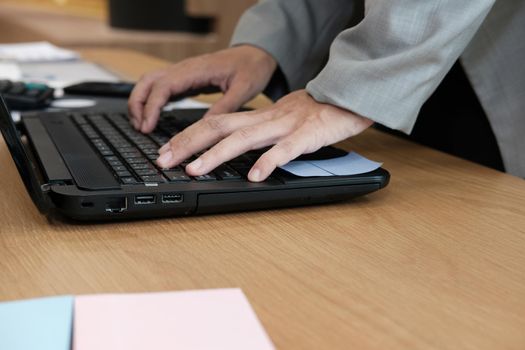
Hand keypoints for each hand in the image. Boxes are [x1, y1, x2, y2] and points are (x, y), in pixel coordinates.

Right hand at [128, 45, 276, 132]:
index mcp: (196, 70)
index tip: (147, 126)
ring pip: (150, 83)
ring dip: (141, 102)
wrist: (256, 54)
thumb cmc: (251, 68)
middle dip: (137, 104)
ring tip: (142, 126)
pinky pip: (161, 87)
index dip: (151, 107)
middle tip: (139, 128)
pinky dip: (152, 101)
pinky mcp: (186, 79)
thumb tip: (206, 128)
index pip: (163, 86)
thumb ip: (224, 107)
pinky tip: (153, 117)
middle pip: (147, 81)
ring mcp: (183, 73)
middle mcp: (185, 69)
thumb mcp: (243, 90)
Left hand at [156, 90, 373, 181]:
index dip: (187, 136)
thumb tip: (234, 147)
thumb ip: (258, 132)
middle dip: (187, 144)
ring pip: (244, 138)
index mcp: (258, 117)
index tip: (166, 150)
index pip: (214, 123)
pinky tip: (254, 177)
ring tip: (194, 170)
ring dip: (215, 155)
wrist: (348, 97)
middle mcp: (265, 120)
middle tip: (163, 160)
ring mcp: (284, 127)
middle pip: (218, 127)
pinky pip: (285, 150)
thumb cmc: (315, 112)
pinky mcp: (307, 136)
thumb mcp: (280, 119)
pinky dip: (268, 162)